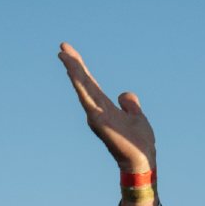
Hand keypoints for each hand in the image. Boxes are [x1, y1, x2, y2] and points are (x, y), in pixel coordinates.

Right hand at [58, 42, 155, 173]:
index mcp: (105, 106)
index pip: (90, 83)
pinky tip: (75, 75)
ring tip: (64, 55)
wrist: (142, 159)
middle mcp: (96, 109)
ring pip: (82, 88)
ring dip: (73, 71)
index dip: (81, 67)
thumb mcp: (137, 117)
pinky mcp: (99, 121)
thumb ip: (130, 105)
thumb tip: (124, 95)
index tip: (70, 52)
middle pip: (83, 82)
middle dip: (73, 64)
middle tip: (62, 46)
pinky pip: (88, 100)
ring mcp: (96, 115)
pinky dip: (81, 87)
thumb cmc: (138, 142)